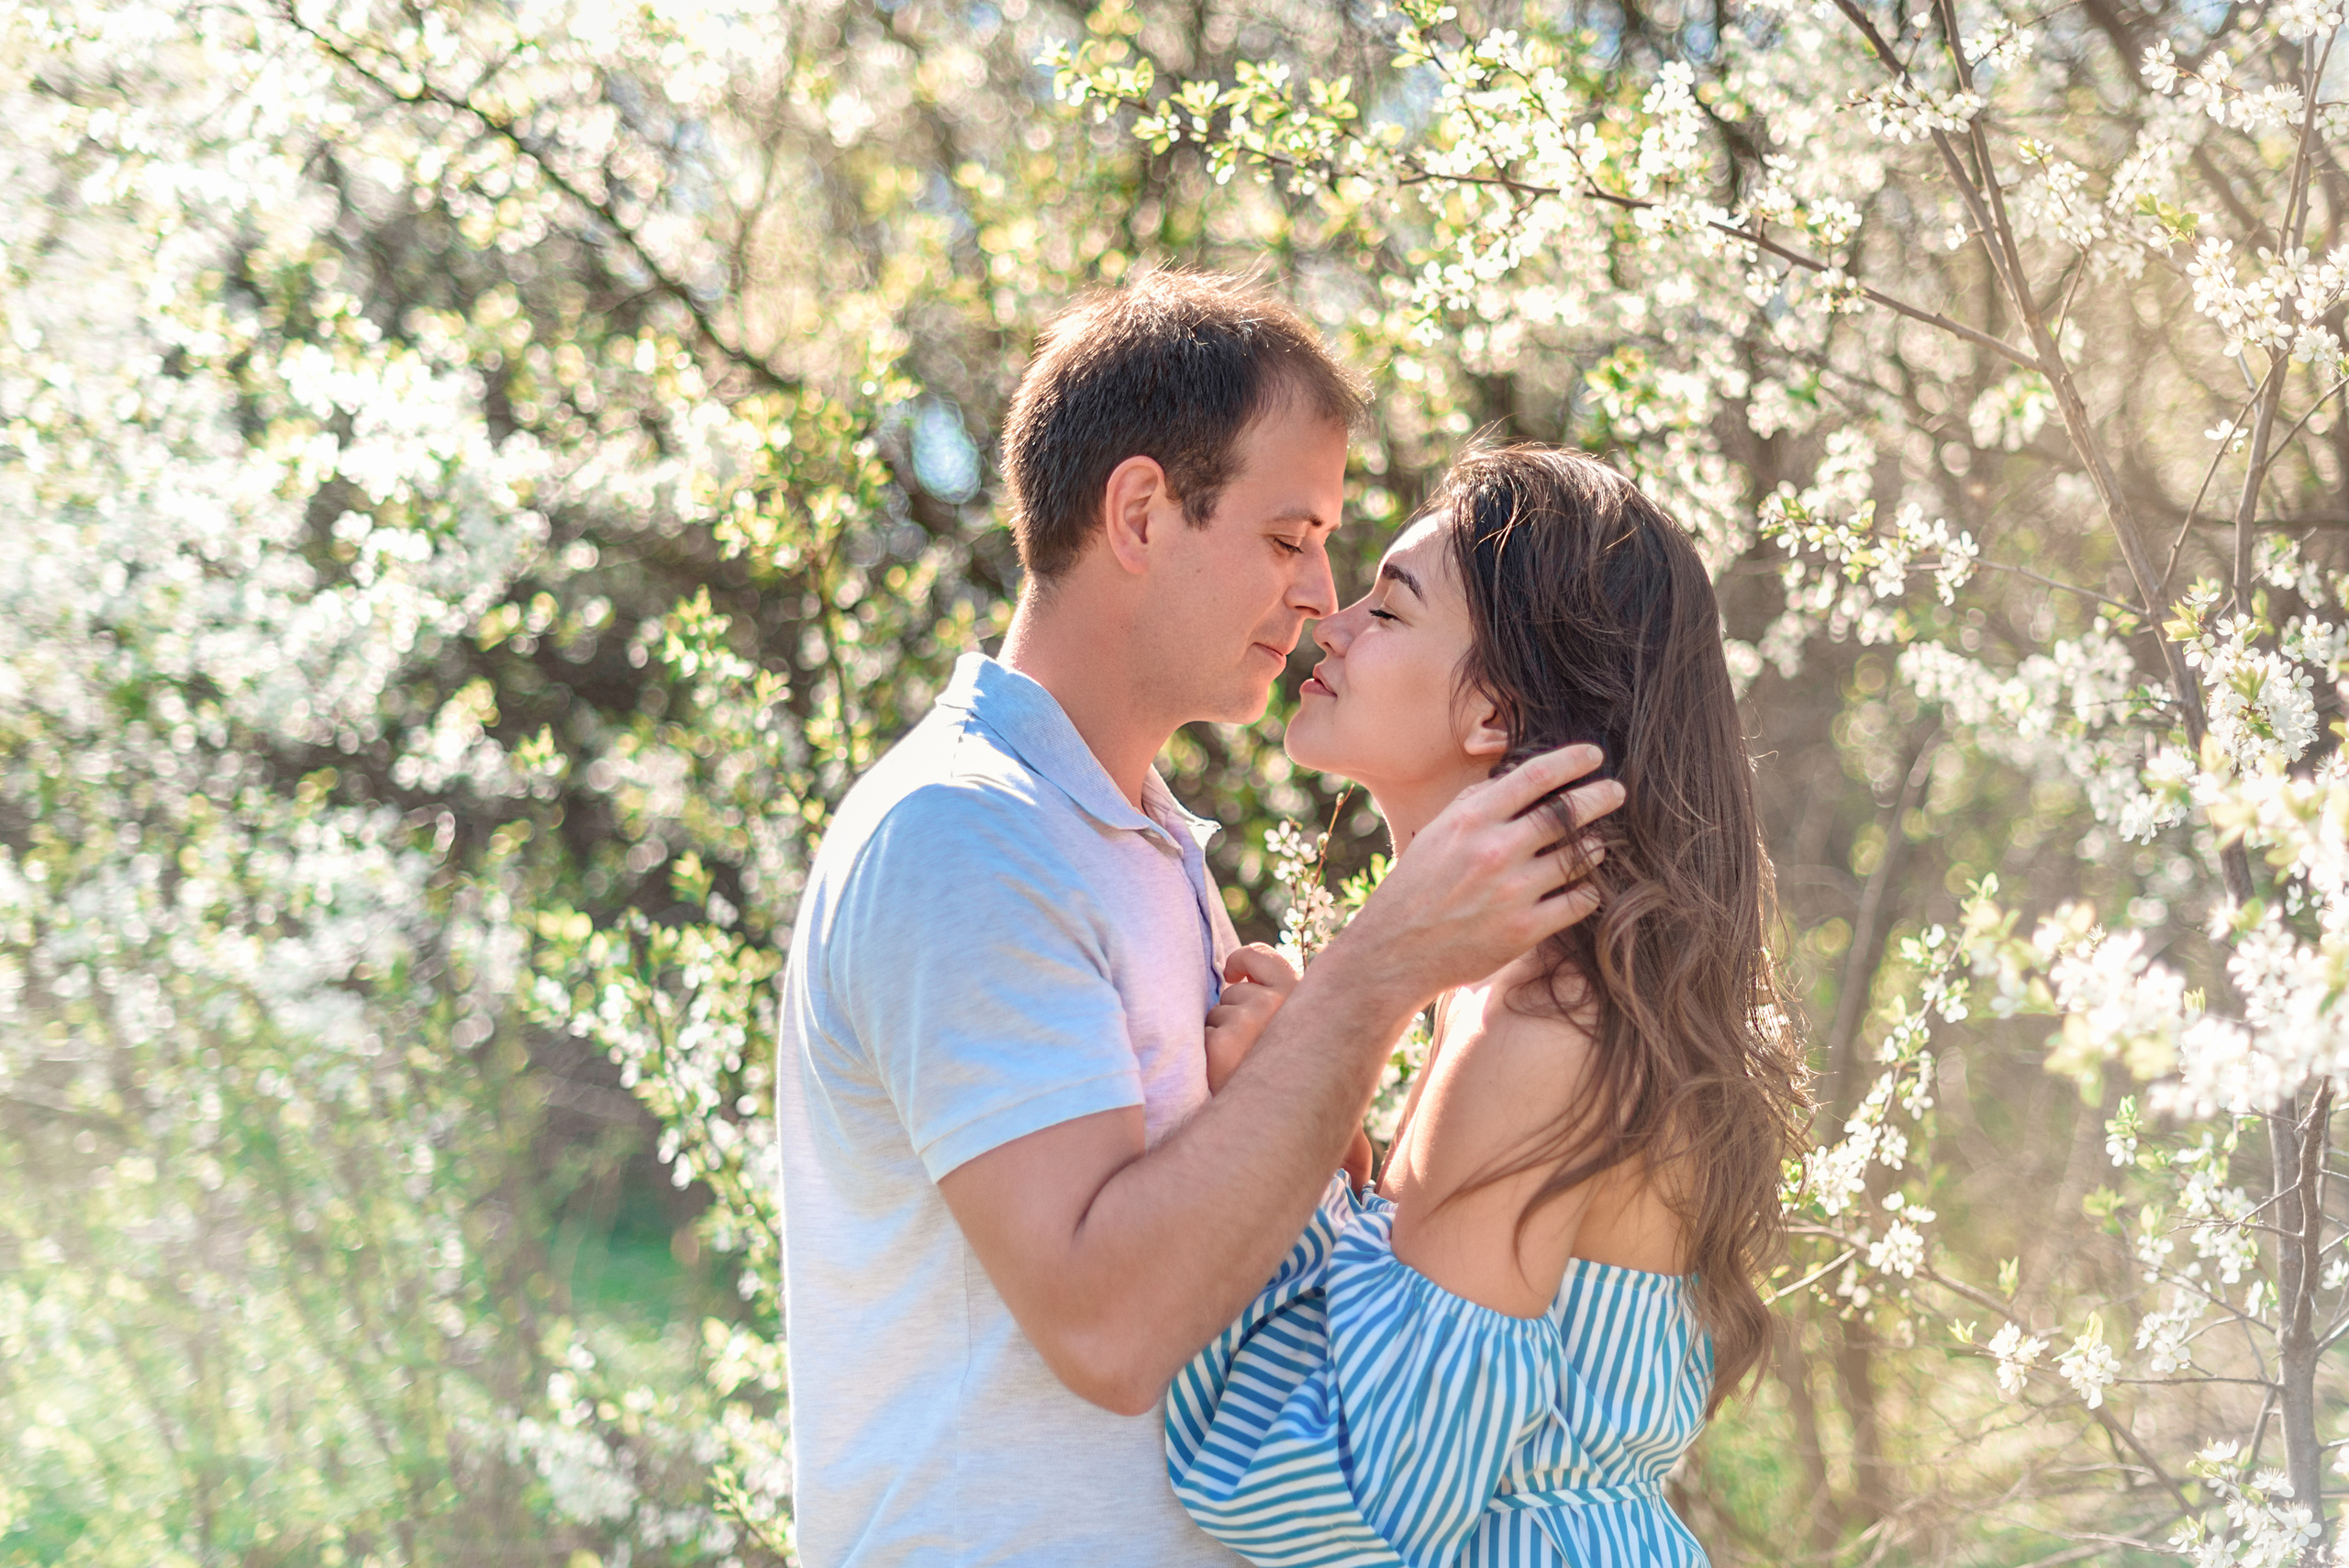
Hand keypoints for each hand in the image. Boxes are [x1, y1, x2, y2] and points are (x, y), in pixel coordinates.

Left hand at [1203, 943, 1297, 1092]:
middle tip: (1248, 1053)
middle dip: (1233, 1014)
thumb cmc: (1291, 1096)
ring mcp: (1249, 1023)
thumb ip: (1293, 1015)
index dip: (1245, 961)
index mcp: (1301, 1002)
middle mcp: (1278, 1007)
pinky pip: (1204, 1035)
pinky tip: (1222, 1078)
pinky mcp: (1222, 1046)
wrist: (1271, 1138)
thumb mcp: (1300, 1048)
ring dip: (1220, 1034)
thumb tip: (1258, 992)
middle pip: (1236, 991)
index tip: (1232, 973)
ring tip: (1239, 1069)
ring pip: (1217, 1012)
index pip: (1266, 960)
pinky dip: (1207, 1053)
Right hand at [1330, 744, 1620, 1006]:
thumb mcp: (1436, 833)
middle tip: (1616, 792)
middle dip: (1599, 797)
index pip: (1535, 776)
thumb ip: (1474, 804)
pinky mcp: (1525, 931)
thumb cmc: (1416, 887)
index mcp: (1471, 820)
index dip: (1572, 761)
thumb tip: (1514, 778)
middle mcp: (1494, 851)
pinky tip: (1584, 886)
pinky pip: (1579, 901)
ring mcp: (1512, 893)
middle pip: (1566, 813)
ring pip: (1578, 857)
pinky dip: (1588, 891)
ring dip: (1595, 846)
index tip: (1593, 756)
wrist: (1396, 951)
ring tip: (1598, 844)